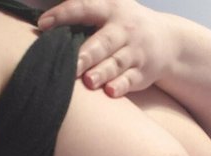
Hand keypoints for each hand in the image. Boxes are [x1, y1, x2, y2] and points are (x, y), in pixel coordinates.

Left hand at [38, 0, 171, 97]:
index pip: (84, 9)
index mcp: (110, 10)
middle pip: (103, 42)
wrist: (168, 41)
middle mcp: (124, 30)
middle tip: (72, 64)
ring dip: (102, 72)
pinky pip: (130, 80)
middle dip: (87, 53)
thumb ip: (83, 14)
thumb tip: (44, 23)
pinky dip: (120, 86)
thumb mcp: (109, 10)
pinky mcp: (142, 73)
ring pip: (117, 63)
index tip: (42, 24)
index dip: (64, 15)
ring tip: (88, 81)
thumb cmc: (124, 28)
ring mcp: (135, 52)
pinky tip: (110, 93)